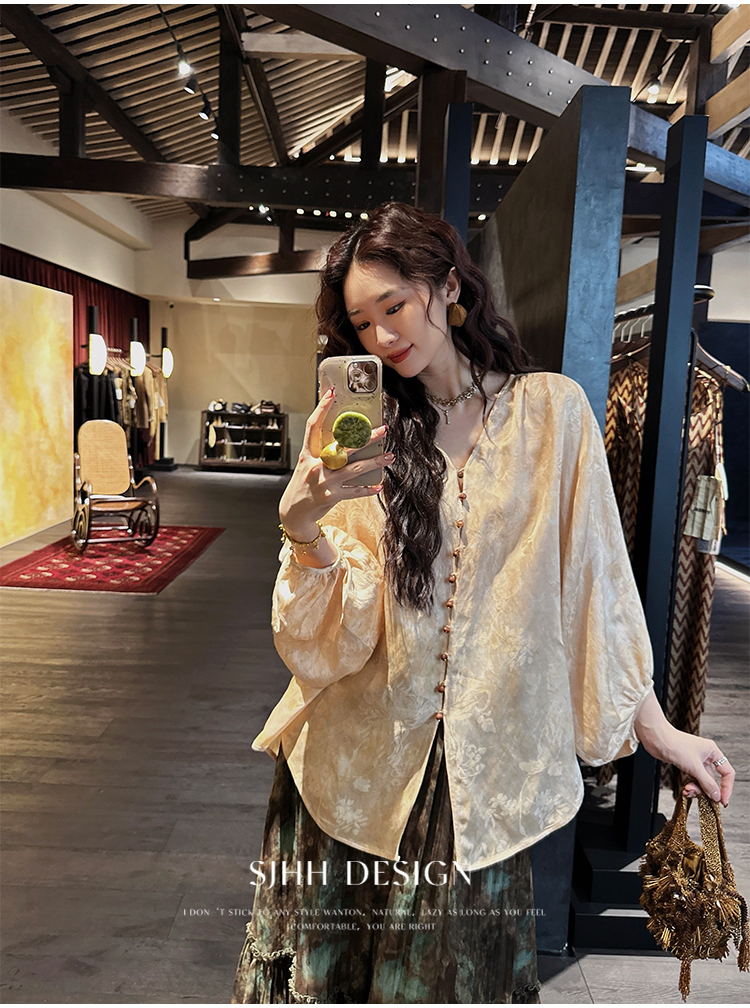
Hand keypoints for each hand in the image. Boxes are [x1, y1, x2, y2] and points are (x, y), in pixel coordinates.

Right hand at [279, 386, 391, 540]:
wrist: (293, 513)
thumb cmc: (303, 485)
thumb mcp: (306, 465)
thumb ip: (321, 452)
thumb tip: (341, 437)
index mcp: (308, 455)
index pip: (313, 427)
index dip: (321, 409)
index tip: (331, 393)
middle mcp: (316, 466)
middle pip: (344, 446)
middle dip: (365, 437)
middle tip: (383, 429)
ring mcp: (325, 482)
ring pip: (355, 468)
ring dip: (375, 461)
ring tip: (390, 456)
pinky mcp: (332, 496)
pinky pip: (355, 491)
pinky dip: (368, 489)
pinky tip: (380, 486)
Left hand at [667, 731, 734, 806]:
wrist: (656, 738)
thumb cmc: (674, 744)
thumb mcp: (694, 766)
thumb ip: (707, 783)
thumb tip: (717, 796)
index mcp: (712, 752)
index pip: (727, 773)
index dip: (727, 788)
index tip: (723, 801)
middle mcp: (705, 756)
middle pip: (713, 779)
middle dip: (707, 790)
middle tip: (703, 798)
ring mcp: (695, 761)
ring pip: (702, 781)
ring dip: (696, 789)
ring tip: (688, 791)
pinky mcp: (685, 765)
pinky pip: (693, 780)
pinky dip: (690, 786)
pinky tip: (685, 789)